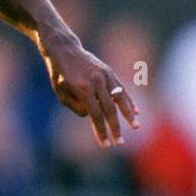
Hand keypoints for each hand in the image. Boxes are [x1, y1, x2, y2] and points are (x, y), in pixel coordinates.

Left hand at [39, 30, 139, 148]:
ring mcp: (105, 75)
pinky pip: (121, 88)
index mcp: (83, 88)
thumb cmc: (59, 75)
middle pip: (109, 109)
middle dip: (115, 128)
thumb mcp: (60, 94)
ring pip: (120, 98)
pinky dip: (129, 100)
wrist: (64, 49)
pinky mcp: (109, 72)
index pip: (95, 115)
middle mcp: (96, 81)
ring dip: (128, 114)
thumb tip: (92, 115)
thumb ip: (76, 107)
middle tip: (119, 143)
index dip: (100, 132)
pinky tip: (136, 111)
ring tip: (136, 127)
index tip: (105, 145)